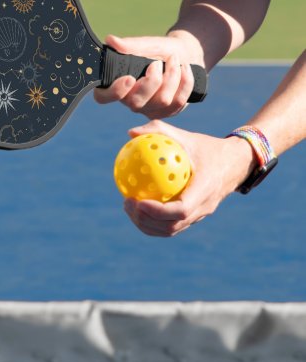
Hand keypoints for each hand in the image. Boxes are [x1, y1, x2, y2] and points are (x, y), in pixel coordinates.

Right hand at [94, 33, 203, 118]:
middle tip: (157, 63)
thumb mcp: (147, 44)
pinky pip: (178, 102)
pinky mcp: (167, 112)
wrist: (185, 54)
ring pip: (162, 101)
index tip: (129, 78)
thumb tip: (110, 40)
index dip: (114, 92)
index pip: (103, 97)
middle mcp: (130, 100)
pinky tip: (185, 69)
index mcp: (118, 84)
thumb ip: (130, 45)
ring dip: (172, 76)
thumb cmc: (160, 50)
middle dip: (152, 81)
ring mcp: (149, 109)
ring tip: (174, 60)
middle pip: (136, 103)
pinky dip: (185, 81)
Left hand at [122, 120, 256, 236]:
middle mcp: (204, 207)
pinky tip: (137, 206)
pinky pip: (172, 225)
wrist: (235, 163)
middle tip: (127, 203)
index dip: (158, 211)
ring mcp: (200, 215)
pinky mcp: (195, 217)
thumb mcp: (186, 136)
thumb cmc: (207, 148)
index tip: (138, 201)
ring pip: (171, 230)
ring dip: (147, 224)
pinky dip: (153, 222)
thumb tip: (131, 133)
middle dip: (146, 220)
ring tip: (128, 207)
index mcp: (205, 189)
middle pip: (172, 226)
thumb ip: (159, 131)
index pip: (181, 210)